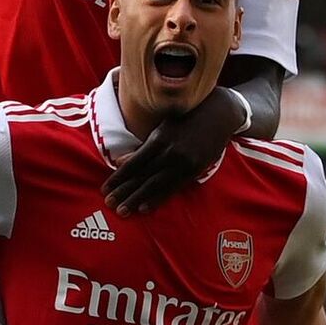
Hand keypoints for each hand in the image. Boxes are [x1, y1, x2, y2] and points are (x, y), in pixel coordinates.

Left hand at [102, 88, 237, 214]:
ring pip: (155, 185)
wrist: (220, 113)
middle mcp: (170, 153)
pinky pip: (173, 188)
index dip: (118, 177)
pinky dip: (158, 198)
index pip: (133, 163)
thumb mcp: (162, 126)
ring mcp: (184, 163)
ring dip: (137, 199)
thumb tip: (120, 161)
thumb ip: (143, 146)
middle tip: (109, 204)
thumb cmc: (186, 117)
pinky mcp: (196, 170)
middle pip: (142, 177)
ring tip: (123, 211)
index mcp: (159, 139)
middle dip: (124, 191)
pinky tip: (145, 208)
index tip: (104, 188)